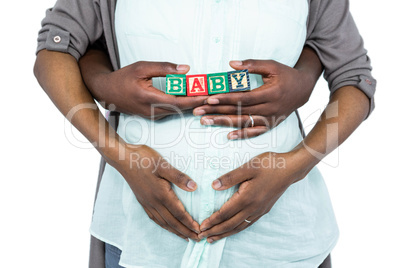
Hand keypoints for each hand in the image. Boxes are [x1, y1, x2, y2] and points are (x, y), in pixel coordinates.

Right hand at [79, 50, 207, 118]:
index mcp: (149, 98)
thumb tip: (186, 69)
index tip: (210, 95)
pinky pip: (172, 112)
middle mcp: (152, 111)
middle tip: (214, 95)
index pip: (179, 101)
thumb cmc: (123, 78)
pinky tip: (192, 99)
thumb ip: (164, 68)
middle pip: (181, 109)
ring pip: (177, 111)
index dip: (196, 99)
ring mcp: (152, 116)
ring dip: (192, 104)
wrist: (107, 92)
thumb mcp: (142, 67)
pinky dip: (182, 105)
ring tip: (206, 95)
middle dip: (198, 102)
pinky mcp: (152, 116)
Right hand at [115, 144, 200, 240]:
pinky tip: (167, 226)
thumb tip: (194, 187)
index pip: (179, 213)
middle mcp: (154, 202)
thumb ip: (179, 177)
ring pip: (163, 222)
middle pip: (172, 222)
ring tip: (185, 237)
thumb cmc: (144, 159)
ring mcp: (147, 203)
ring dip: (175, 231)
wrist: (124, 159)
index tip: (199, 231)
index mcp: (161, 194)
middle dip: (185, 232)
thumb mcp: (163, 165)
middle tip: (197, 239)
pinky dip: (163, 225)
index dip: (190, 223)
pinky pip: (155, 218)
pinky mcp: (142, 201)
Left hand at [193, 48, 320, 138]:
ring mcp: (270, 119)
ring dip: (223, 123)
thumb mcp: (272, 65)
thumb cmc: (286, 75)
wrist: (303, 89)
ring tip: (205, 122)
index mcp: (270, 93)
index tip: (209, 99)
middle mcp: (270, 108)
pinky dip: (243, 134)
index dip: (225, 99)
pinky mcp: (271, 124)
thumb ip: (252, 64)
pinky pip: (255, 132)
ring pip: (244, 122)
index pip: (243, 98)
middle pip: (239, 111)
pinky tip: (229, 136)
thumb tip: (231, 64)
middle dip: (216, 111)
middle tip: (198, 112)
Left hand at [198, 151, 309, 242]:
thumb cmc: (269, 165)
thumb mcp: (248, 167)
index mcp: (247, 197)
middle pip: (230, 224)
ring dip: (225, 233)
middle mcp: (253, 207)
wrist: (290, 169)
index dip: (212, 220)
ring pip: (239, 226)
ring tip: (213, 238)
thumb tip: (213, 186)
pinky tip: (232, 230)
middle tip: (201, 237)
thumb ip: (230, 177)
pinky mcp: (264, 210)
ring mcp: (259, 210)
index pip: (225, 213)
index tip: (201, 226)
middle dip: (215, 231)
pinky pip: (247, 224)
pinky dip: (237, 229)